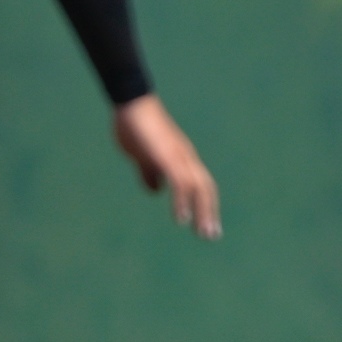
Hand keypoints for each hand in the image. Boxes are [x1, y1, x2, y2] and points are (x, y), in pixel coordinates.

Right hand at [113, 94, 222, 239]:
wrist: (130, 105)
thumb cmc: (135, 128)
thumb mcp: (142, 156)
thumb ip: (149, 172)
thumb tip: (155, 189)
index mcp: (181, 159)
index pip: (201, 184)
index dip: (205, 204)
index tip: (207, 225)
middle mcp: (186, 158)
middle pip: (206, 188)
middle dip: (209, 212)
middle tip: (211, 236)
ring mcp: (178, 156)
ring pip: (198, 187)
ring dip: (202, 211)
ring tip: (202, 232)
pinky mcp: (167, 156)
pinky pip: (180, 182)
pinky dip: (183, 201)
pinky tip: (181, 218)